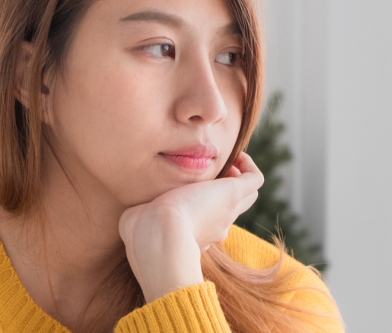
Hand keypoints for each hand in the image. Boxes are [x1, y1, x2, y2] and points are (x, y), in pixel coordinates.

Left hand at [117, 152, 262, 301]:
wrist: (158, 237)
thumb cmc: (142, 233)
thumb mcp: (138, 222)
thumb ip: (140, 214)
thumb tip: (137, 210)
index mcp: (194, 234)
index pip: (208, 220)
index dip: (204, 204)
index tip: (189, 189)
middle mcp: (215, 225)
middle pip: (233, 208)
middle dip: (224, 189)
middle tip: (212, 172)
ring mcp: (226, 210)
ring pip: (247, 194)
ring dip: (239, 176)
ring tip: (227, 161)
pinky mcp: (232, 193)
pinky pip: (254, 179)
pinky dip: (248, 165)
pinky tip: (234, 155)